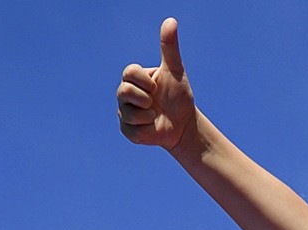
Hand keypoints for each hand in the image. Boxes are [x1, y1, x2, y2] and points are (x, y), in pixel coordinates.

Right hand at [117, 17, 198, 150]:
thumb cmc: (178, 96)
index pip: (129, 72)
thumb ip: (169, 47)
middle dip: (146, 98)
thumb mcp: (175, 71)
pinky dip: (148, 129)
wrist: (183, 124)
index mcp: (133, 78)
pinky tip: (152, 126)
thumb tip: (171, 21)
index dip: (146, 82)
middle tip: (155, 102)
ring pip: (129, 113)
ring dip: (149, 115)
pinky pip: (134, 130)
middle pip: (124, 91)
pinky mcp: (127, 131)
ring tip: (155, 114)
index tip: (156, 87)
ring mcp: (124, 113)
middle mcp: (124, 94)